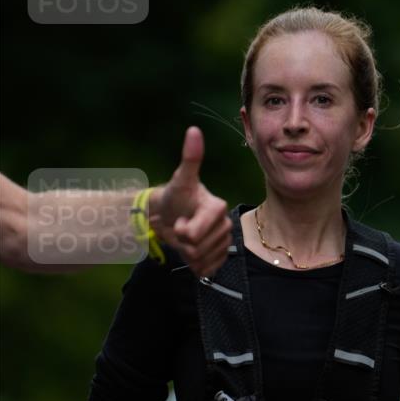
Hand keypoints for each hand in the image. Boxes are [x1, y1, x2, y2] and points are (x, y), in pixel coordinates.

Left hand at [149, 126, 232, 276]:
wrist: (173, 216)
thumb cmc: (176, 196)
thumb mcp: (181, 179)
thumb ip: (190, 158)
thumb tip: (193, 130)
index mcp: (218, 208)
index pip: (194, 234)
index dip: (181, 231)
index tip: (179, 220)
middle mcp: (226, 225)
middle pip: (196, 249)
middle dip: (182, 242)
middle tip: (180, 227)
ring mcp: (224, 243)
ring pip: (200, 260)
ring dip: (186, 253)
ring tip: (185, 238)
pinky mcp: (221, 258)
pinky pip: (207, 270)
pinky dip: (195, 265)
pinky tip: (192, 252)